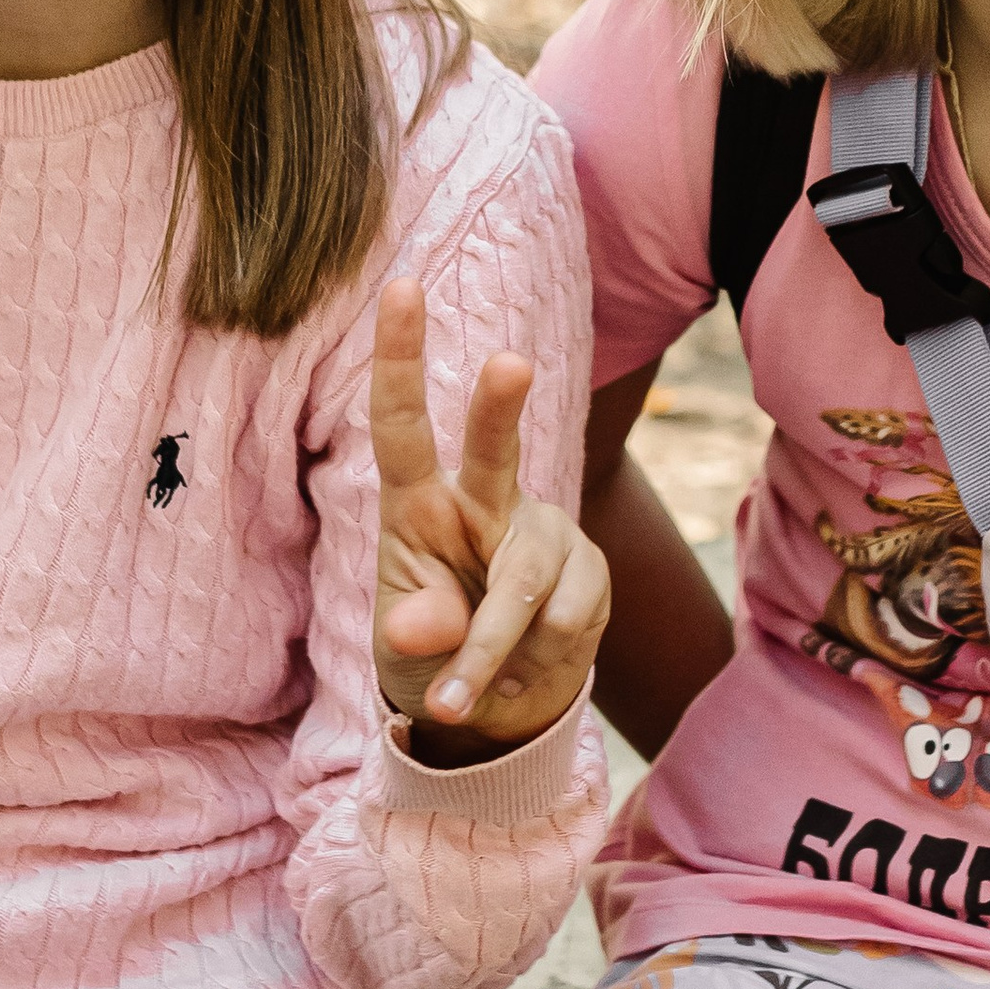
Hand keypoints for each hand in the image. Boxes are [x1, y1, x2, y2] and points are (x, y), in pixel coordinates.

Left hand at [371, 275, 608, 760]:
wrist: (498, 703)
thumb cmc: (434, 651)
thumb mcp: (406, 648)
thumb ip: (416, 630)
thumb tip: (422, 628)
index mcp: (421, 504)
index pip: (403, 426)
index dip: (400, 358)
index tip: (400, 286)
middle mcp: (485, 503)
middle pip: (493, 450)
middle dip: (499, 407)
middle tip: (508, 363)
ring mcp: (542, 534)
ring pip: (524, 586)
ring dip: (490, 654)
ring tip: (462, 699)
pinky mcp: (589, 573)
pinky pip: (564, 623)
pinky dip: (533, 666)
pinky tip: (522, 673)